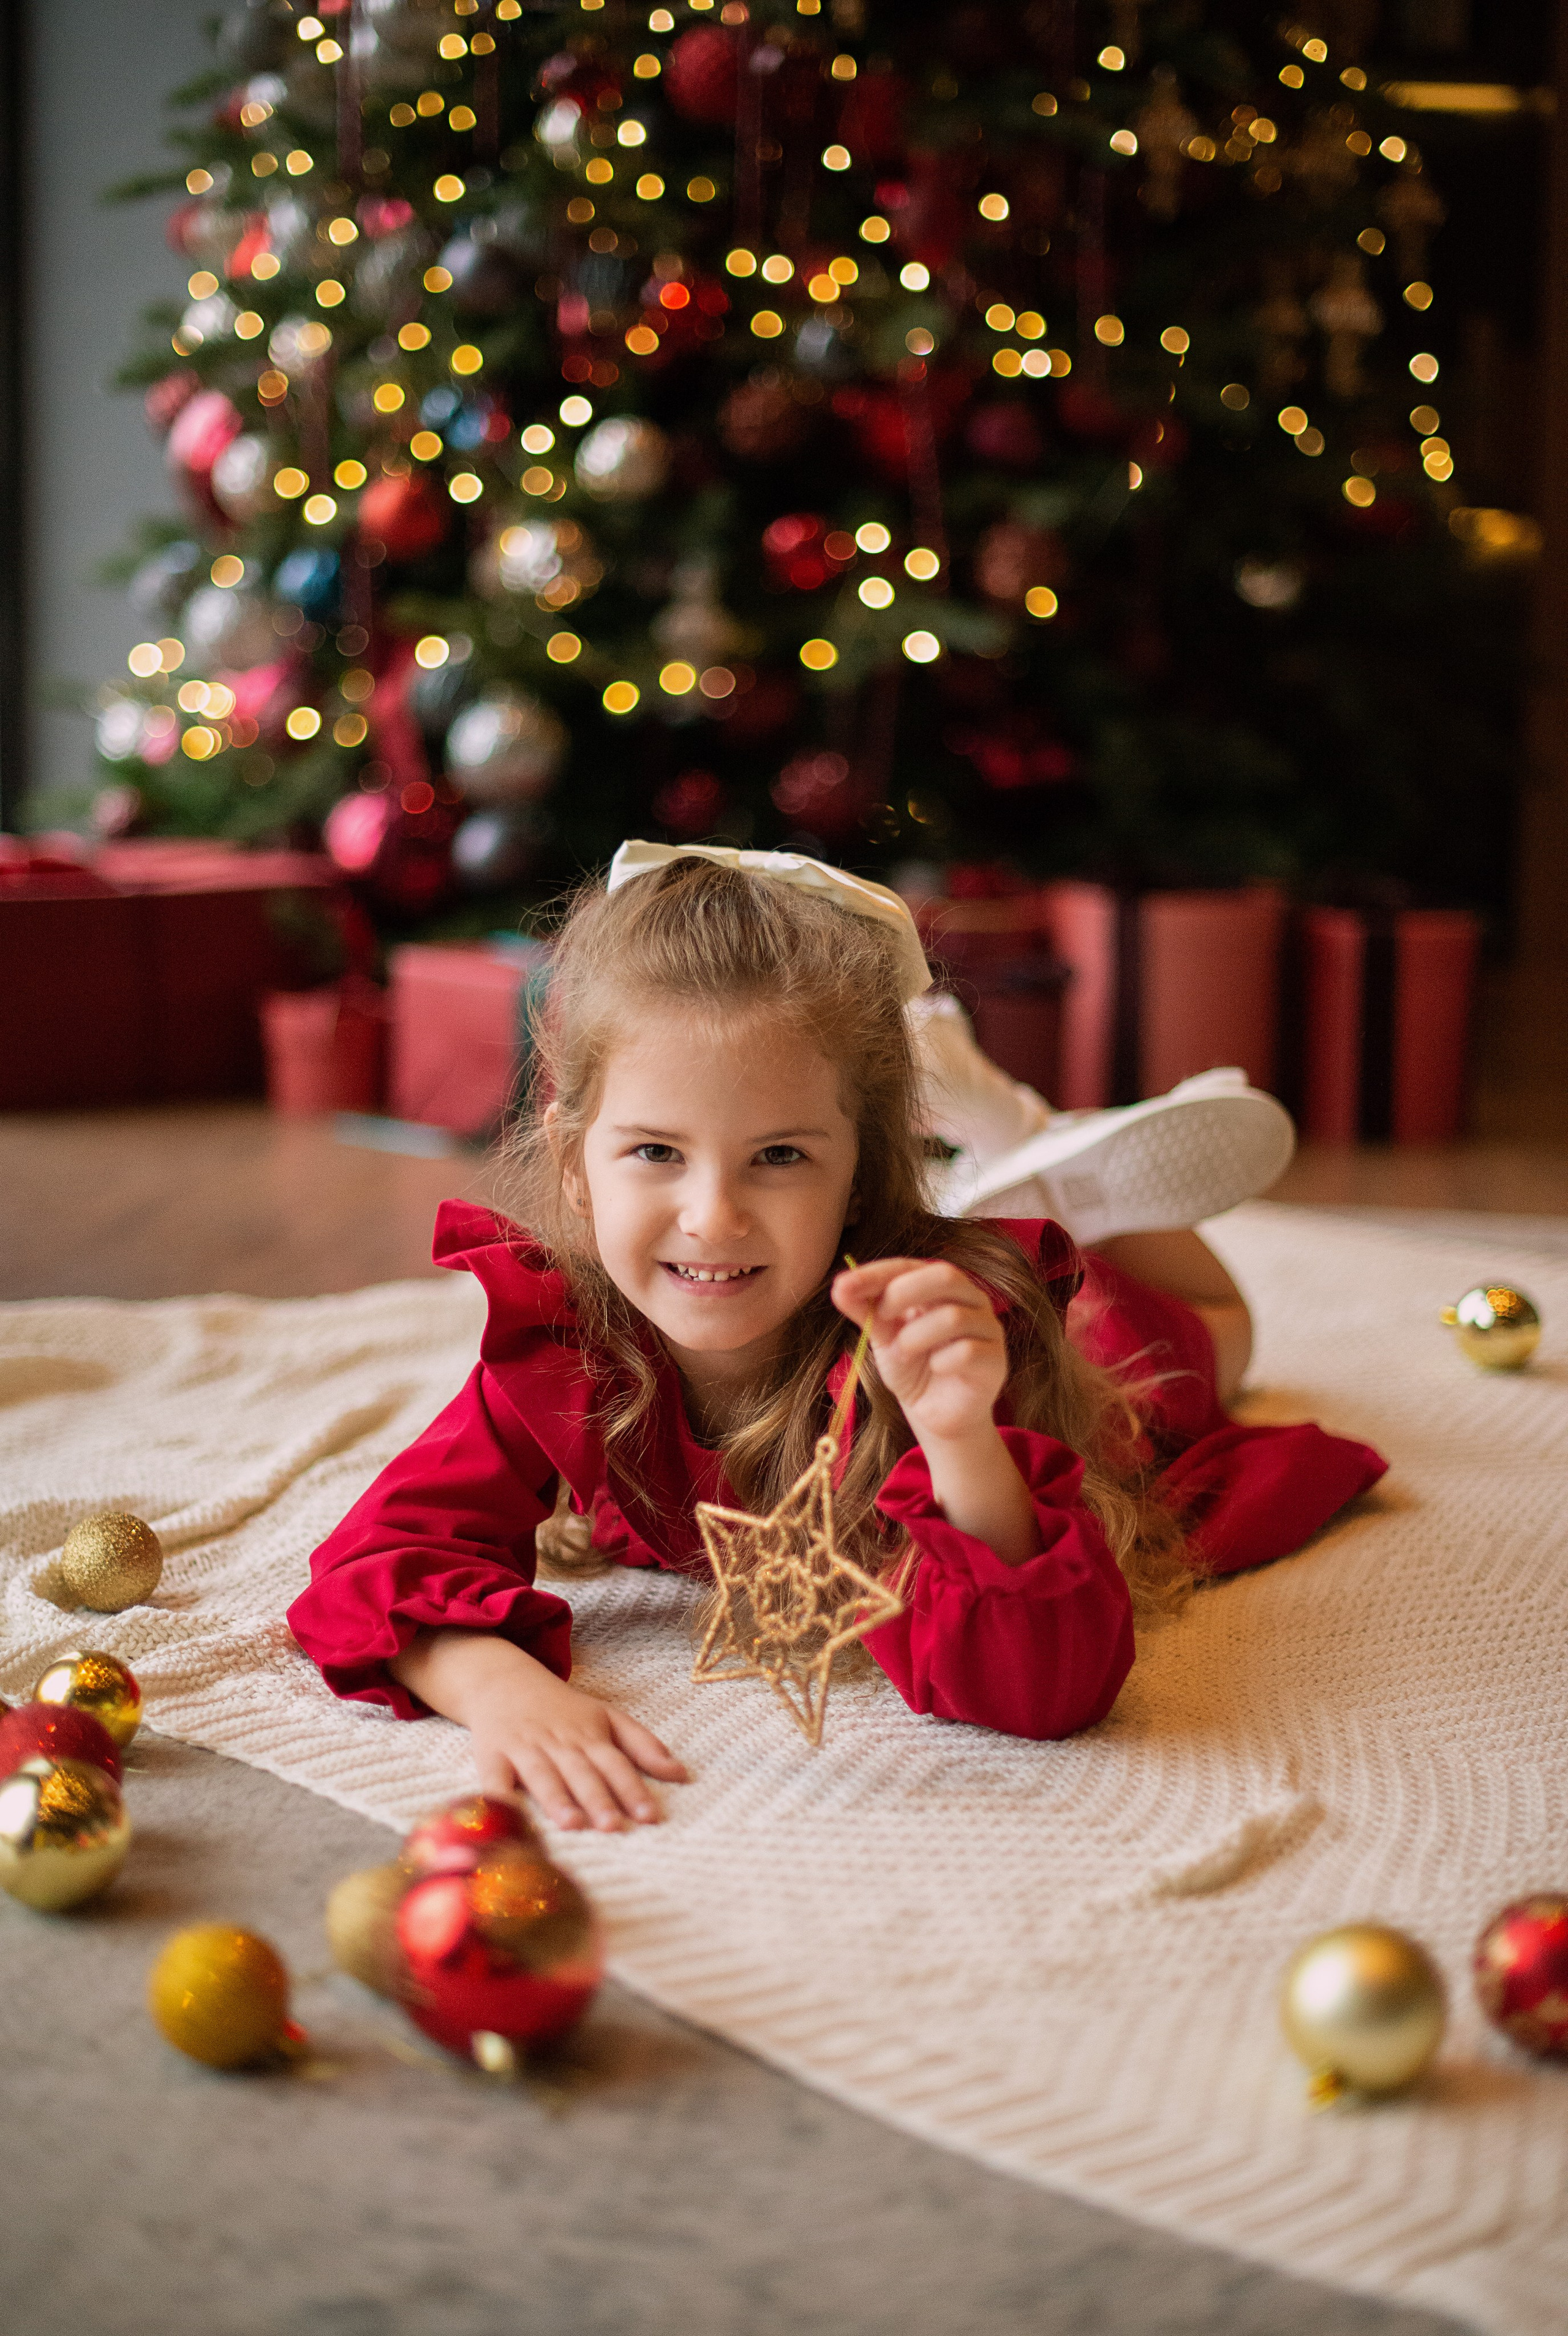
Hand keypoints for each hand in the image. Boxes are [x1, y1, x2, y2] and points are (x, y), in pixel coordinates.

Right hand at [391, 1630, 687, 1831]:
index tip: (650, 1816)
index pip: (615, 1763)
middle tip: (614, 1826)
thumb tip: (683, 1774)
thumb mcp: (607, 1717)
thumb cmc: (562, 1708)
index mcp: (590, 1734)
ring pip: (543, 1776)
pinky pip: (494, 1779)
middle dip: (598, 1798)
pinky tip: (506, 1816)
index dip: (632, 1788)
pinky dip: (498, 1797)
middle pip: (581, 1772)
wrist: (504, 1680)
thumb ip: (643, 1745)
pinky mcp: (492, 1755)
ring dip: (557, 1799)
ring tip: (572, 1825)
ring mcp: (524, 1748)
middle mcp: (559, 1742)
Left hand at [832, 1257, 1007, 1448]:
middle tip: (881, 1316)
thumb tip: (838, 1286)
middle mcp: (970, 1299)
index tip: (845, 1285)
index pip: (911, 1266)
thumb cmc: (913, 1368)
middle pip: (945, 1275)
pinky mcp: (995, 1360)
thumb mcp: (883, 1337)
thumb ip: (865, 1310)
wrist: (936, 1415)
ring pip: (954, 1316)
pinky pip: (967, 1351)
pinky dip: (940, 1361)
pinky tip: (935, 1369)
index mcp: (940, 1287)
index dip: (877, 1273)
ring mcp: (987, 1328)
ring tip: (903, 1353)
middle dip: (904, 1292)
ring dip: (915, 1336)